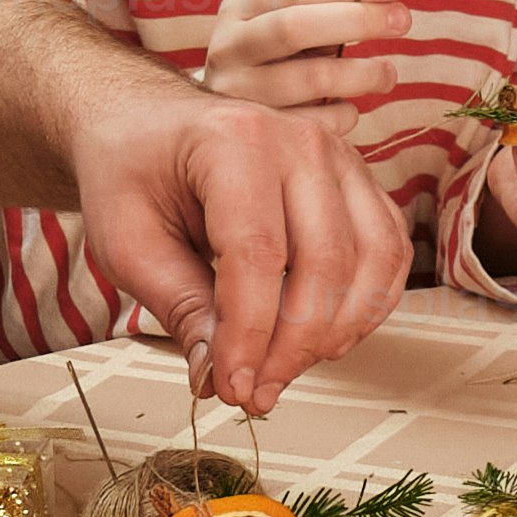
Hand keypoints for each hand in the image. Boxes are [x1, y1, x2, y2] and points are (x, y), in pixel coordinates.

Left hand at [69, 81, 407, 416]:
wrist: (148, 124)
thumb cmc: (133, 169)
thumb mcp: (127, 240)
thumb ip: (179, 306)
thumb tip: (218, 374)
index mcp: (234, 140)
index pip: (259, 253)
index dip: (251, 334)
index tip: (233, 386)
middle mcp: (299, 141)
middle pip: (324, 262)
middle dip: (294, 346)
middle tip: (256, 392)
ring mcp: (339, 159)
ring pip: (372, 261)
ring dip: (336, 332)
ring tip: (286, 368)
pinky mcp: (358, 183)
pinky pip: (389, 252)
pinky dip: (367, 306)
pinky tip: (325, 337)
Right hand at [198, 0, 411, 114]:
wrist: (230, 109)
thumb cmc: (279, 54)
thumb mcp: (291, 19)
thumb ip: (334, 3)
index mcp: (241, 7)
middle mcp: (231, 46)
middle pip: (294, 27)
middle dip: (356, 20)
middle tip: (403, 21)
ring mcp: (239, 92)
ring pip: (309, 78)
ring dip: (361, 73)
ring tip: (389, 74)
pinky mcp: (254, 133)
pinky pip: (314, 123)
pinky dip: (343, 113)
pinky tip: (352, 105)